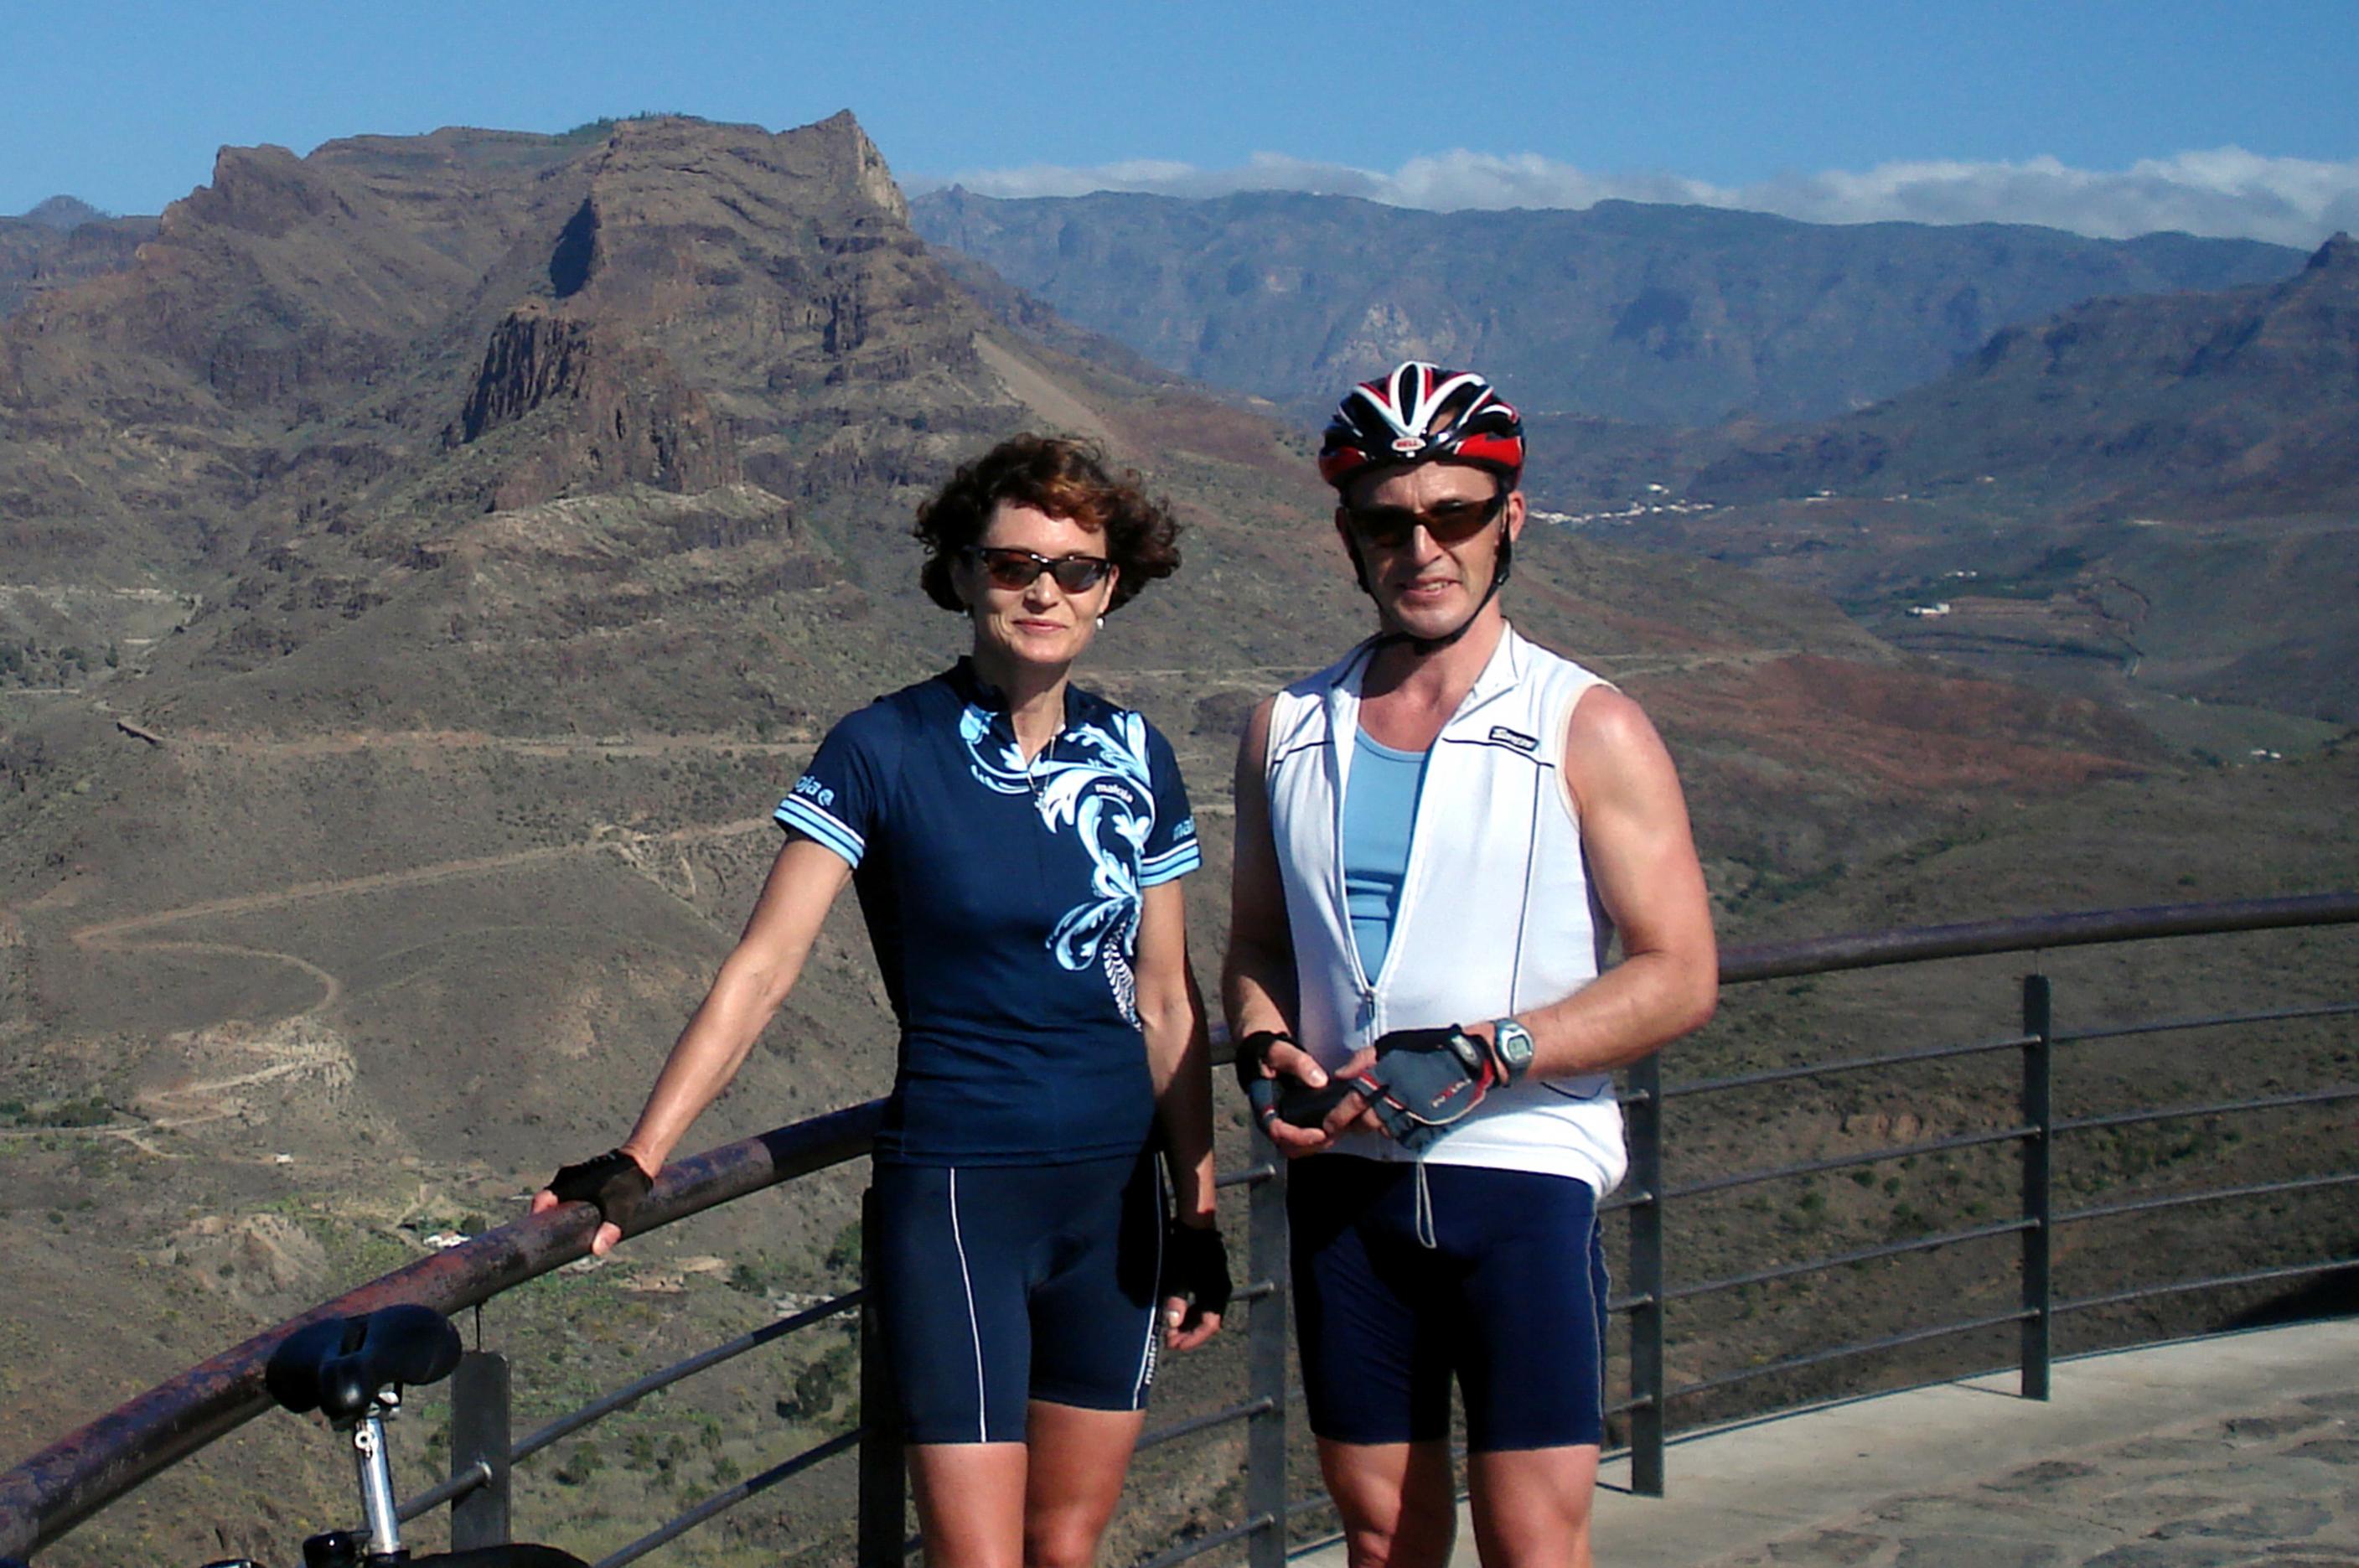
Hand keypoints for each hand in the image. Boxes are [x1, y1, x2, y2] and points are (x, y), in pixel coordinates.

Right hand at [530, 1147, 654, 1256]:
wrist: (641, 1159)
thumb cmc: (629, 1181)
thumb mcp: (621, 1208)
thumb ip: (610, 1229)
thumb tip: (597, 1250)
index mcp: (568, 1183)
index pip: (541, 1201)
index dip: (536, 1219)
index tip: (535, 1236)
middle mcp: (567, 1177)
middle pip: (548, 1202)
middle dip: (549, 1220)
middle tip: (555, 1240)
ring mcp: (574, 1176)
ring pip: (560, 1198)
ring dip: (562, 1213)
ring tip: (568, 1234)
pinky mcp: (584, 1178)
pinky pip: (571, 1195)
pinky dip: (572, 1206)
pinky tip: (582, 1220)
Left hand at [1158, 1219, 1229, 1350]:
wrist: (1195, 1226)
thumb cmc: (1187, 1249)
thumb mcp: (1179, 1275)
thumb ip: (1176, 1300)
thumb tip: (1172, 1324)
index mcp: (1216, 1293)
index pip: (1209, 1325)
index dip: (1192, 1339)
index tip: (1175, 1345)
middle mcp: (1220, 1293)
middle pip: (1207, 1323)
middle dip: (1188, 1335)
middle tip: (1169, 1341)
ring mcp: (1216, 1287)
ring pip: (1204, 1315)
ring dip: (1188, 1325)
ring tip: (1170, 1332)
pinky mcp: (1209, 1281)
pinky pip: (1202, 1304)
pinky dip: (1189, 1313)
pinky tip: (1176, 1316)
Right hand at [1237, 1030, 1353, 1155]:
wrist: (1262, 1050)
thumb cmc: (1266, 1051)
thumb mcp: (1279, 1050)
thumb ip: (1298, 1063)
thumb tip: (1319, 1080)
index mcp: (1263, 1104)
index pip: (1277, 1132)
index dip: (1299, 1138)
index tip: (1321, 1133)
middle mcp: (1270, 1117)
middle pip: (1288, 1146)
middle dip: (1313, 1145)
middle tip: (1335, 1133)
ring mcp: (1281, 1119)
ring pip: (1296, 1146)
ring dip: (1317, 1143)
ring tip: (1338, 1130)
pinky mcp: (1290, 1117)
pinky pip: (1303, 1136)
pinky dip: (1318, 1136)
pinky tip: (1335, 1125)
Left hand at [1352, 1025, 1502, 1152]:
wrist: (1469, 1060)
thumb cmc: (1429, 1048)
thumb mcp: (1392, 1045)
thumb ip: (1363, 1060)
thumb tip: (1341, 1075)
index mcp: (1387, 1074)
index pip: (1354, 1100)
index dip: (1338, 1116)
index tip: (1330, 1124)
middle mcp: (1398, 1096)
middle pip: (1366, 1121)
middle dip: (1353, 1126)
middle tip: (1347, 1125)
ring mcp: (1415, 1112)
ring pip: (1384, 1131)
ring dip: (1374, 1129)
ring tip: (1371, 1122)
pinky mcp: (1429, 1123)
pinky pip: (1405, 1136)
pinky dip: (1396, 1133)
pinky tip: (1395, 1123)